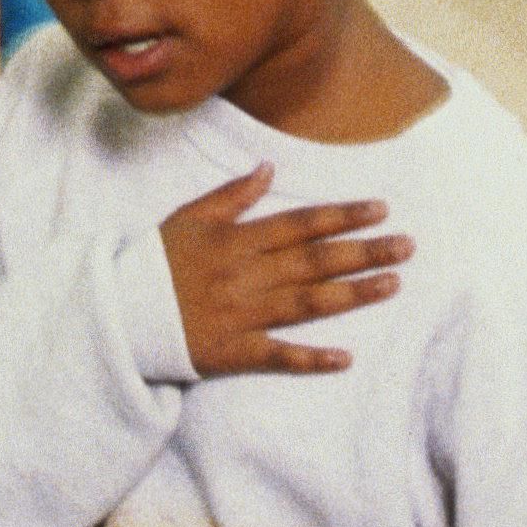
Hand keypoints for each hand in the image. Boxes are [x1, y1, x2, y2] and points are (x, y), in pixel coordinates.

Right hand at [158, 167, 409, 375]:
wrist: (118, 312)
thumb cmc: (154, 261)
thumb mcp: (190, 217)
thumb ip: (232, 195)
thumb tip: (268, 168)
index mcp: (238, 239)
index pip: (301, 223)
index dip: (342, 215)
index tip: (380, 209)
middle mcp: (247, 275)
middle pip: (316, 261)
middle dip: (365, 251)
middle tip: (408, 246)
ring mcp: (243, 315)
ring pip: (307, 304)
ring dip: (353, 294)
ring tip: (393, 285)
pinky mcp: (233, 352)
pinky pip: (278, 356)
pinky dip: (311, 359)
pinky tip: (346, 358)